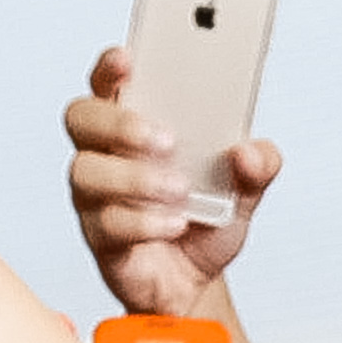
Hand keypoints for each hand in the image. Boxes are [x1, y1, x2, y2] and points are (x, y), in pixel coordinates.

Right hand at [66, 46, 284, 318]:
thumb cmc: (205, 220)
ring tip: (180, 191)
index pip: (109, 81)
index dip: (111, 66)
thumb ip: (259, 164)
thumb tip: (248, 151)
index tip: (129, 58)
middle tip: (167, 140)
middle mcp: (105, 152)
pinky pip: (106, 222)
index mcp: (135, 124)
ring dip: (136, 178)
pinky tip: (175, 224)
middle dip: (121, 124)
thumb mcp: (246, 188)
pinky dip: (144, 222)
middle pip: (82, 118)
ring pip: (87, 171)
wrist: (196, 284)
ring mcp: (95, 195)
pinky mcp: (99, 236)